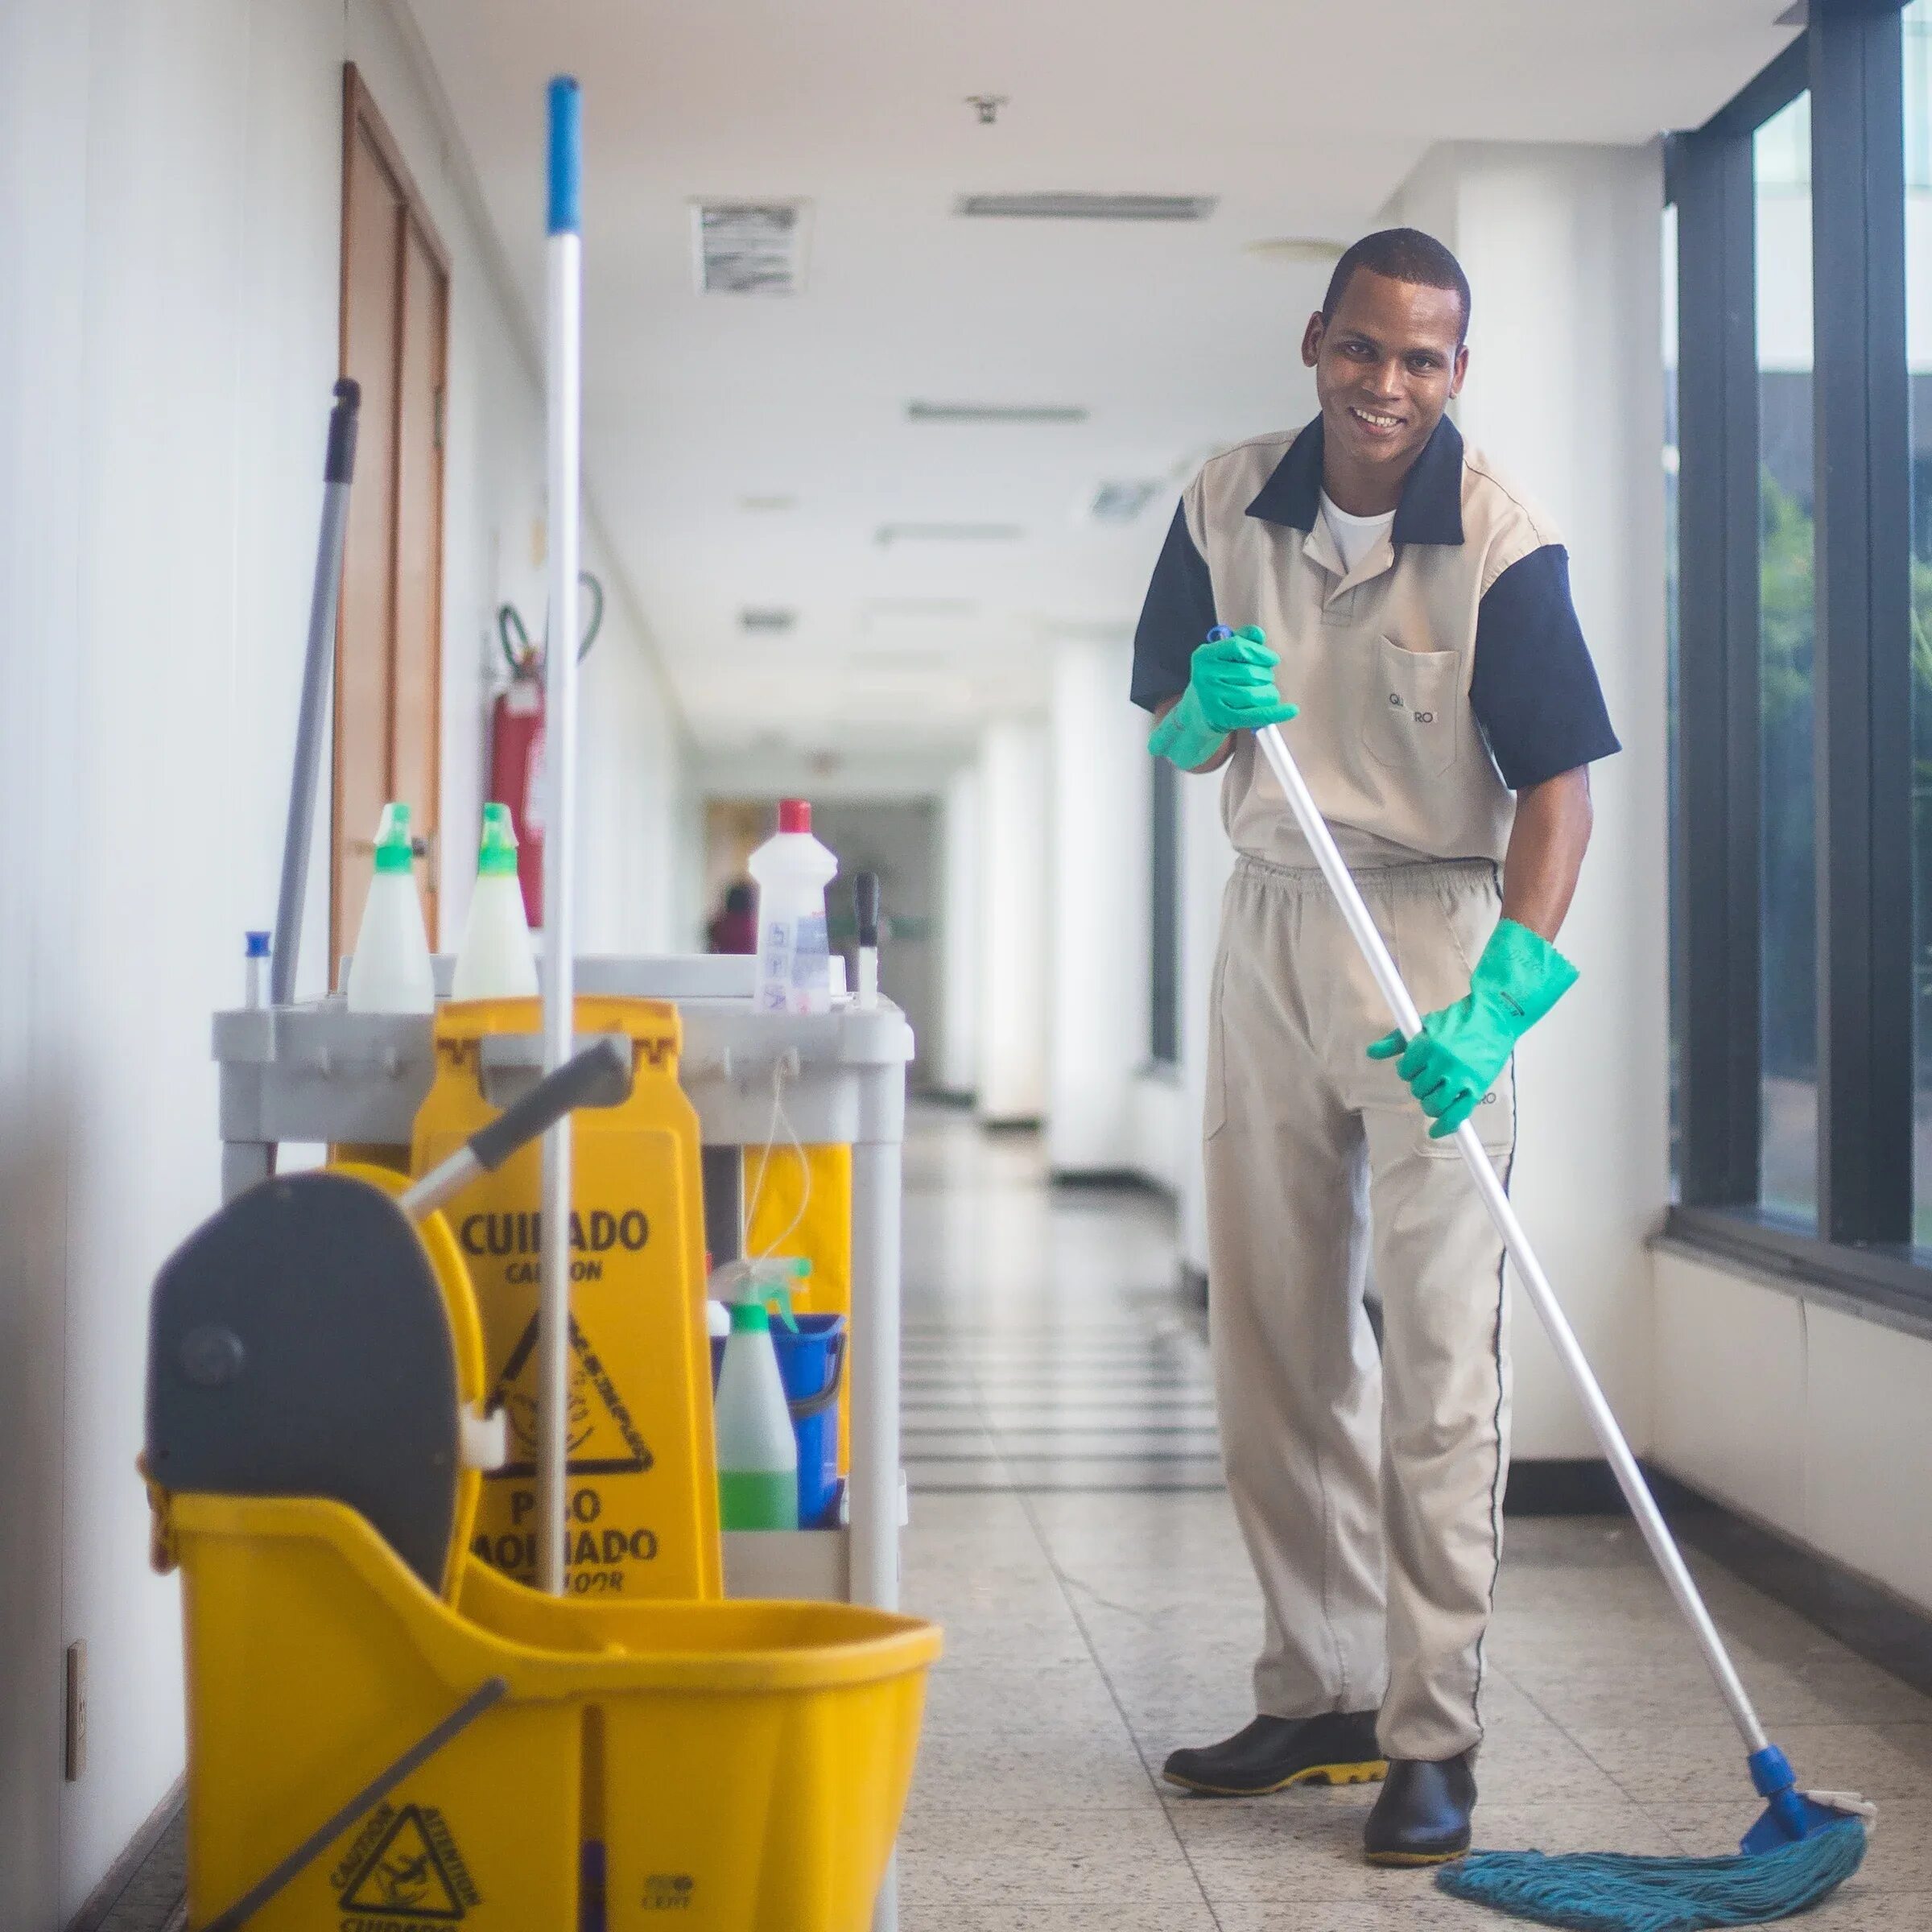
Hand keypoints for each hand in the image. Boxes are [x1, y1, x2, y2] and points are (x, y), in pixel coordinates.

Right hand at [1148, 626, 1298, 767]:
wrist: (1197, 712)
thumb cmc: (1216, 679)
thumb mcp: (1221, 656)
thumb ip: (1241, 640)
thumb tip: (1259, 635)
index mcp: (1204, 656)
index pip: (1238, 647)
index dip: (1260, 652)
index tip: (1272, 660)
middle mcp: (1204, 677)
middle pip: (1249, 672)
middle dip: (1266, 675)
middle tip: (1265, 679)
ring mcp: (1212, 699)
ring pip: (1254, 694)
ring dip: (1269, 693)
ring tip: (1268, 693)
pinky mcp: (1222, 719)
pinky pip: (1255, 715)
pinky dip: (1276, 713)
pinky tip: (1291, 710)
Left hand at [1366, 919, 1577, 1137]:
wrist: (1495, 1018)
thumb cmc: (1457, 1020)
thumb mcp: (1424, 1024)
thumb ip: (1396, 1040)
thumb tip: (1371, 1052)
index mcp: (1428, 1045)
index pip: (1405, 1071)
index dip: (1408, 1070)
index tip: (1416, 1067)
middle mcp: (1443, 1063)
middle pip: (1418, 1089)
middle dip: (1420, 1085)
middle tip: (1430, 1077)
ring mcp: (1461, 1077)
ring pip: (1433, 1105)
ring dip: (1430, 1104)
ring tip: (1435, 1095)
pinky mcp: (1477, 1089)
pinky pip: (1457, 1115)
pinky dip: (1445, 1126)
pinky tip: (1437, 1131)